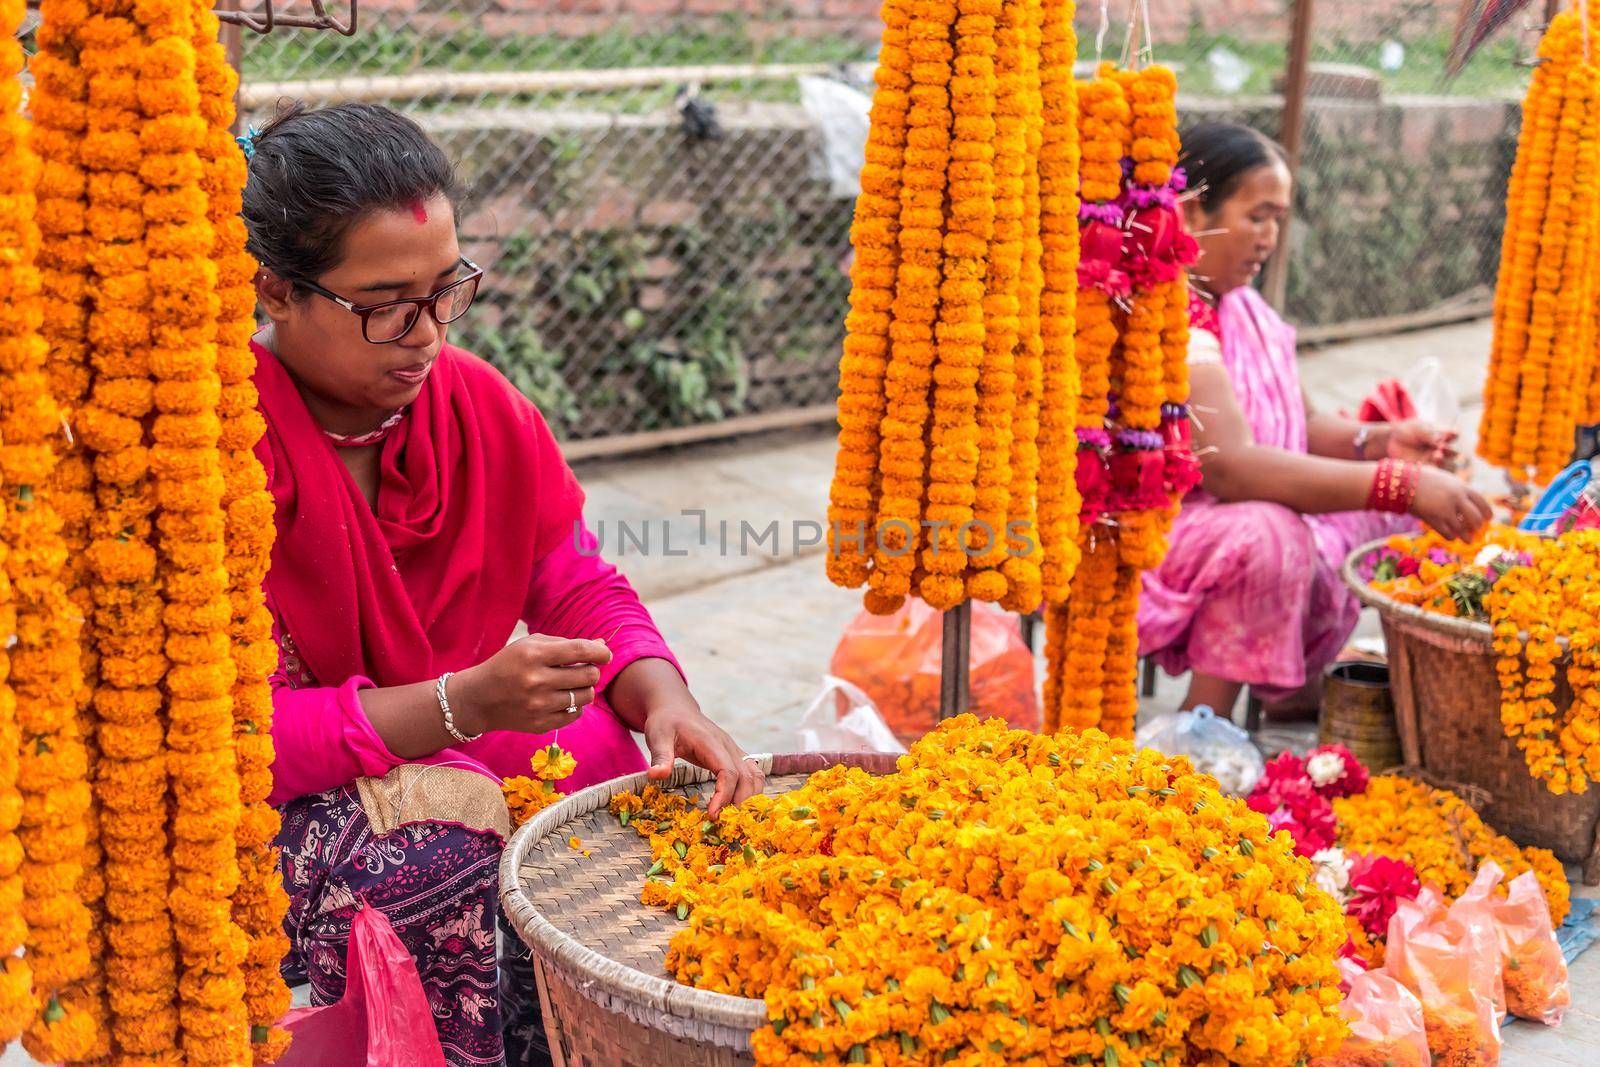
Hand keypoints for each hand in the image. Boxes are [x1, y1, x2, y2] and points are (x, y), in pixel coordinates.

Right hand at [451, 633, 611, 735]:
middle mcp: (537, 681)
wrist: (478, 699)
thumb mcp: (530, 645)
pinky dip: (574, 706)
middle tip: (583, 669)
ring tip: (571, 684)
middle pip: (588, 675)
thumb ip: (566, 644)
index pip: (580, 651)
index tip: (605, 654)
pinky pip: (575, 714)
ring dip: (584, 689)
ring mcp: (538, 706)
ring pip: (585, 697)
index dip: (600, 652)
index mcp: (533, 655)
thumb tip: (601, 646)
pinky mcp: (540, 725)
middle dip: (592, 670)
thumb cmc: (508, 665)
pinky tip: (562, 699)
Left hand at [643, 700, 763, 817]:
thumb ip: (660, 756)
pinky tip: (737, 807)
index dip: (724, 795)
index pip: (728, 771)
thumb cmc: (666, 722)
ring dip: (750, 798)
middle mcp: (728, 746)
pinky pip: (752, 773)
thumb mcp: (657, 736)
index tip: (712, 815)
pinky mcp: (734, 755)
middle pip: (747, 776)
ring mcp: (733, 750)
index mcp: (710, 742)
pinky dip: (750, 791)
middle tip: (724, 824)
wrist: (675, 708)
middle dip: (740, 802)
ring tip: (732, 819)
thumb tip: (656, 775)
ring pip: (755, 775)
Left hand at [1385, 420, 1458, 469]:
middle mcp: (1440, 449)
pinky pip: (1432, 472)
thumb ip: (1429, 434)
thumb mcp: (1418, 429)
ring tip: (1436, 456)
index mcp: (1442, 436)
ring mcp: (1433, 460)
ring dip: (1442, 460)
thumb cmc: (1408, 431)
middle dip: (1449, 450)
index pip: (1453, 435)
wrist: (1392, 440)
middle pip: (1452, 452)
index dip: (1454, 435)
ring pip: (1443, 463)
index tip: (1452, 433)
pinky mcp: (1424, 468)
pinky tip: (1429, 468)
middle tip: (1441, 446)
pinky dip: (1432, 471)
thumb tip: (1439, 440)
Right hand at [1410, 467, 1491, 541]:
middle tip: (1476, 530)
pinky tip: (1452, 537)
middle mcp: (1456, 499)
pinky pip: (1447, 533)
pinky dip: (1452, 537)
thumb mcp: (1447, 481)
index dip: (1487, 513)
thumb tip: (1469, 505)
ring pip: (1462, 529)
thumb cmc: (1425, 479)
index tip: (1488, 519)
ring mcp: (1444, 509)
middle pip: (1475, 518)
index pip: (1482, 503)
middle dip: (1478, 527)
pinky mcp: (1433, 519)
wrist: (1404, 481)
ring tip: (1468, 540)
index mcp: (1462, 487)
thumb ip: (1459, 491)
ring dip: (1466, 537)